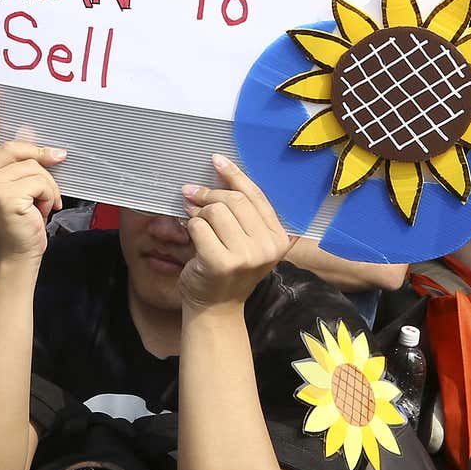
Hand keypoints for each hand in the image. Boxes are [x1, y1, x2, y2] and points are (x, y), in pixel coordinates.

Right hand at [0, 86, 64, 265]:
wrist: (17, 256)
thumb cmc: (19, 225)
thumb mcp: (18, 192)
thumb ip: (21, 169)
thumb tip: (44, 149)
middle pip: (16, 148)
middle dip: (41, 157)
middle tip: (59, 160)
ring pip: (33, 166)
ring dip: (48, 186)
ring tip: (43, 205)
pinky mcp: (3, 196)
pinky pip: (39, 181)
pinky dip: (49, 195)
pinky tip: (42, 212)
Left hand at [177, 155, 293, 311]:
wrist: (215, 308)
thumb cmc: (229, 271)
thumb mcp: (248, 242)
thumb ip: (245, 215)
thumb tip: (221, 174)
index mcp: (280, 238)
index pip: (257, 197)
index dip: (234, 176)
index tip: (217, 161)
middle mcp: (268, 247)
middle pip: (234, 201)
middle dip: (209, 194)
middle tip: (191, 194)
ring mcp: (246, 256)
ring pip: (215, 211)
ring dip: (198, 212)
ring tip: (193, 219)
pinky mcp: (221, 262)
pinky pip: (199, 226)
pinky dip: (190, 227)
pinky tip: (190, 235)